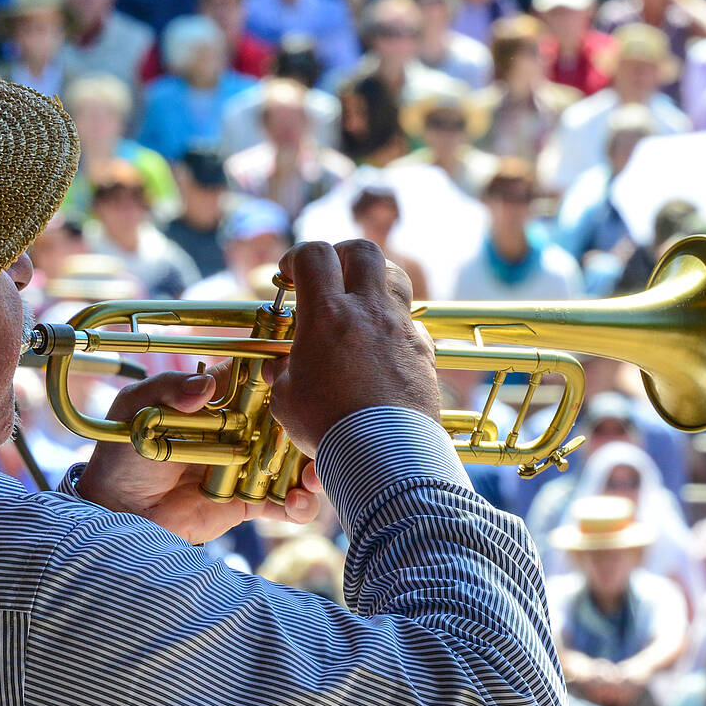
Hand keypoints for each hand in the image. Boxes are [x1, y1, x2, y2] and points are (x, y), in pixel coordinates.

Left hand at [76, 367, 322, 544]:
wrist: (117, 510)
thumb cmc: (121, 453)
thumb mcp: (137, 410)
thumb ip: (167, 392)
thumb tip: (204, 386)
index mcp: (217, 399)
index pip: (257, 375)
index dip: (282, 370)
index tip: (300, 371)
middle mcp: (240, 428)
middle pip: (288, 418)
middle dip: (310, 421)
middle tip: (320, 426)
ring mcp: (249, 465)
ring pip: (296, 460)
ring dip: (314, 464)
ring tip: (315, 474)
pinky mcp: (250, 501)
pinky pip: (285, 502)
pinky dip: (300, 503)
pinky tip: (296, 501)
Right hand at [266, 241, 440, 455]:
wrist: (384, 454)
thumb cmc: (328, 427)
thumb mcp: (286, 399)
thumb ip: (283, 372)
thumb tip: (281, 367)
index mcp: (326, 314)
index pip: (313, 255)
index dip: (296, 256)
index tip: (288, 274)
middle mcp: (368, 311)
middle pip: (363, 251)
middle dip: (342, 255)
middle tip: (330, 274)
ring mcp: (400, 328)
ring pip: (396, 278)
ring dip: (375, 281)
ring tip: (360, 301)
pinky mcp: (424, 350)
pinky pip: (412, 323)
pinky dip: (395, 326)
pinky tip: (382, 348)